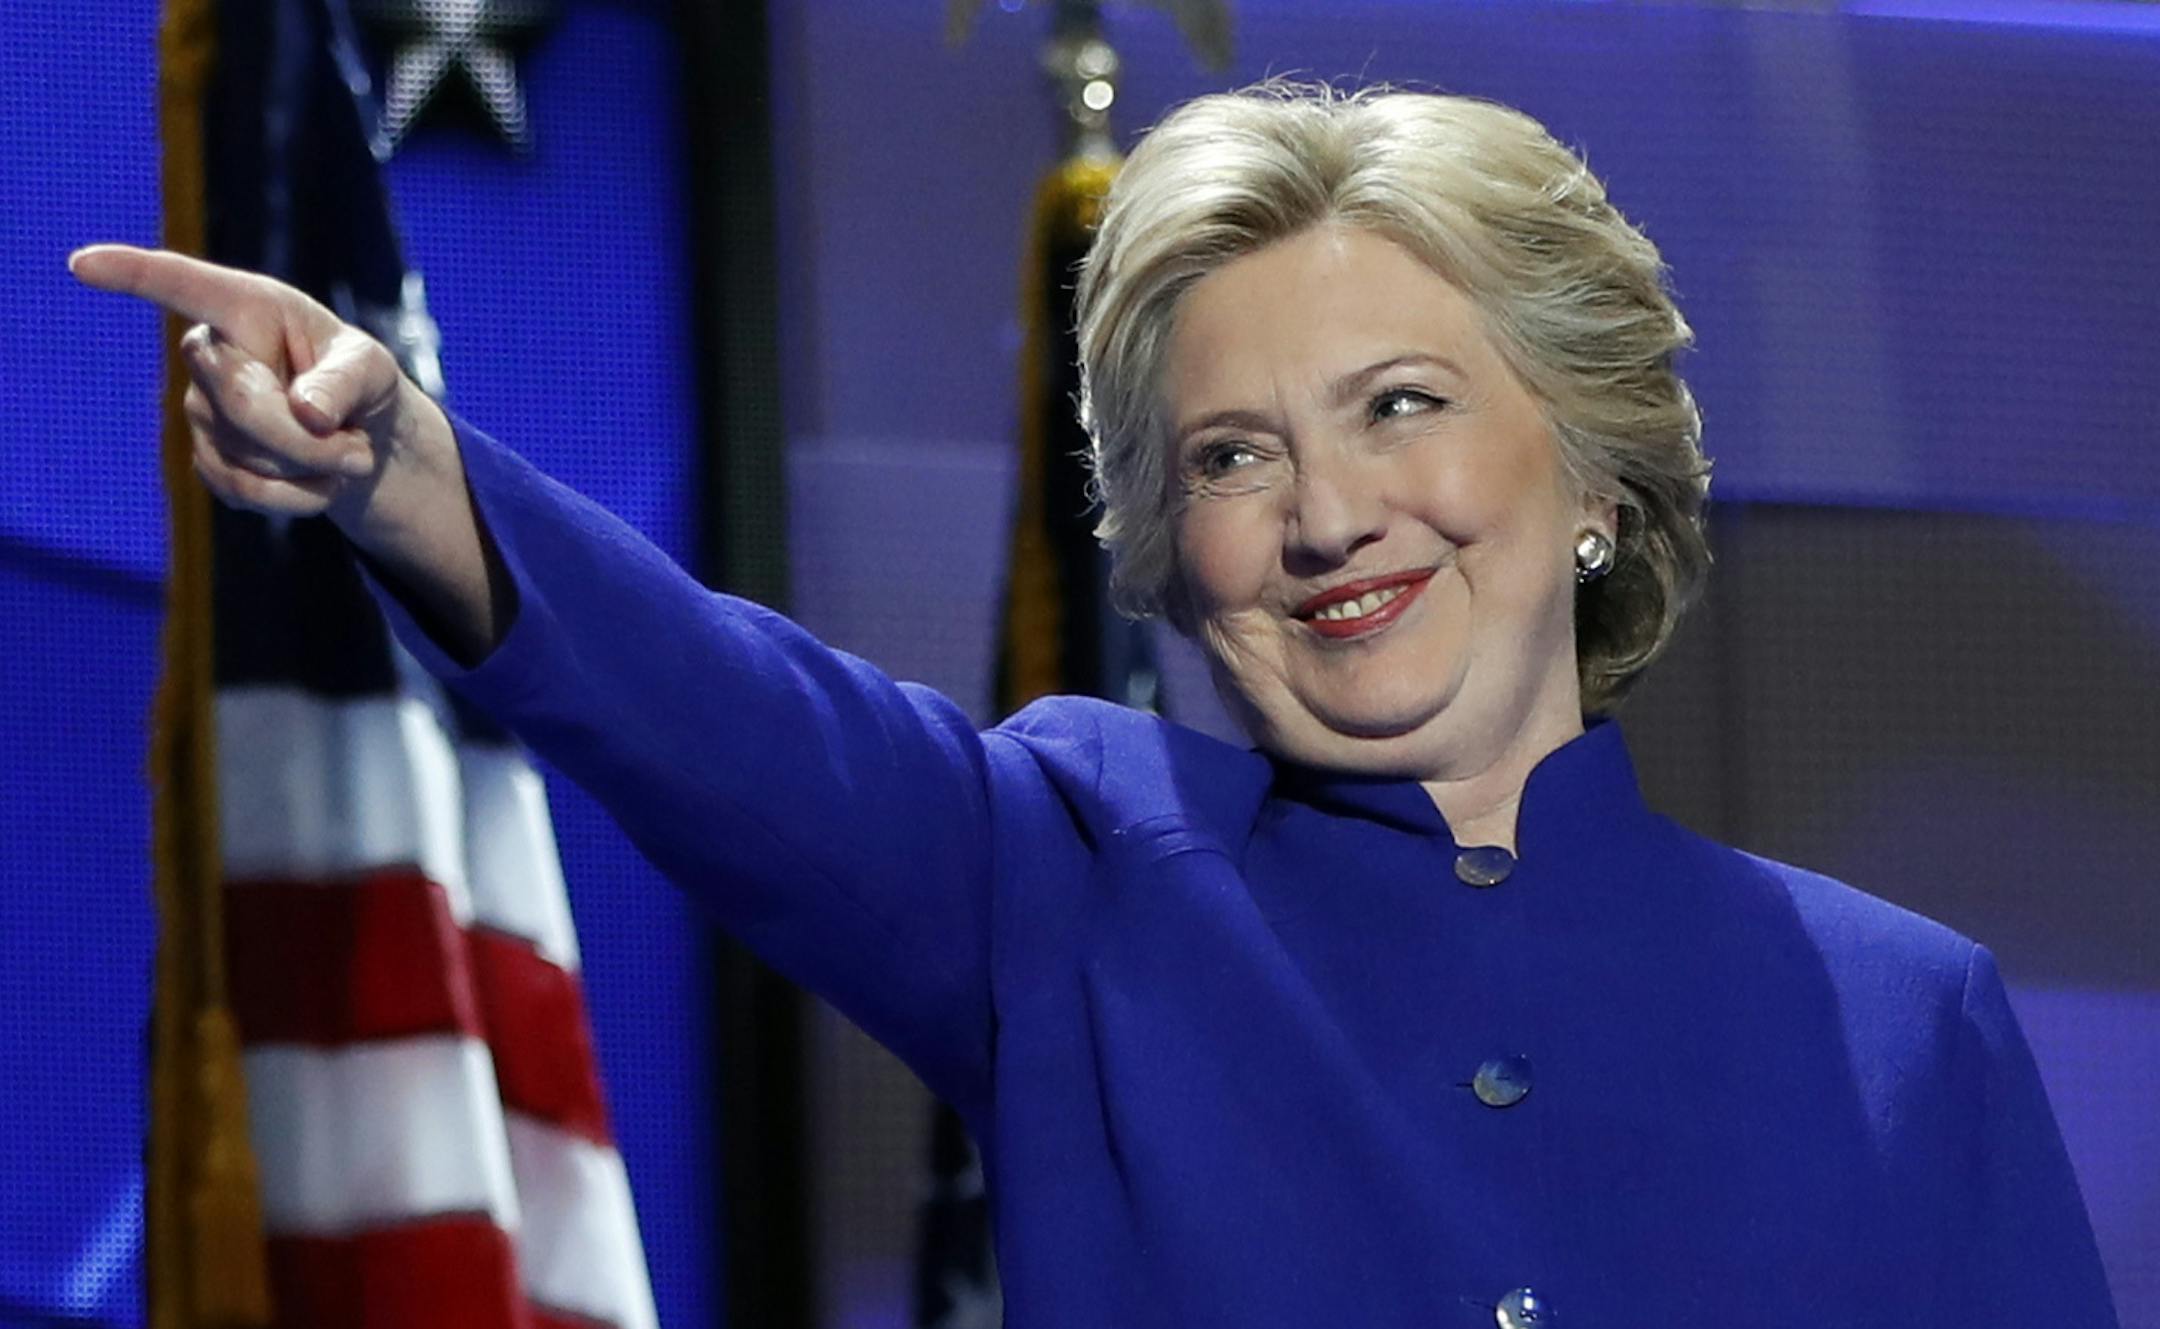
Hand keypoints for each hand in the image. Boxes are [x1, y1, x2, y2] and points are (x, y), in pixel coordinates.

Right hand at [68, 243, 446, 523]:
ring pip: (251, 454)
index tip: (83, 263)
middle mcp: (208, 354)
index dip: (132, 275)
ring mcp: (199, 411)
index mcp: (246, 306)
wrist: (360, 439)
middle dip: (311, 438)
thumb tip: (307, 413)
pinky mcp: (208, 461)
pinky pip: (247, 491)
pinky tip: (321, 482)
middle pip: (242, 401)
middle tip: (360, 450)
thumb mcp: (373, 370)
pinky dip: (300, 497)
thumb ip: (345, 382)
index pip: (181, 286)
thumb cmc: (360, 383)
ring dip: (315, 467)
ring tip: (345, 452)